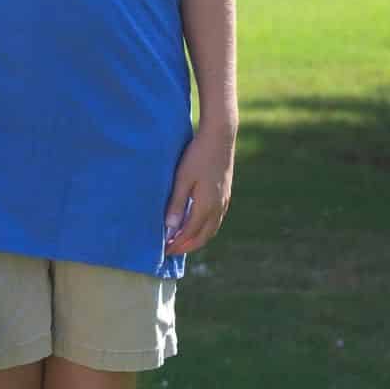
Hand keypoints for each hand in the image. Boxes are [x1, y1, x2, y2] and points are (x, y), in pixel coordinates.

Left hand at [163, 125, 235, 256]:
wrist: (220, 138)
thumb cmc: (197, 156)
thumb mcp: (182, 178)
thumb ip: (177, 204)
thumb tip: (170, 228)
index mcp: (206, 206)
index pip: (190, 234)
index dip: (177, 244)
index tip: (163, 250)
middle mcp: (218, 208)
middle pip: (203, 236)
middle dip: (186, 246)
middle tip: (170, 250)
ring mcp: (224, 201)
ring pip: (211, 229)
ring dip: (196, 238)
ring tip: (181, 241)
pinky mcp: (225, 194)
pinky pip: (215, 220)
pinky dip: (204, 228)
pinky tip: (195, 224)